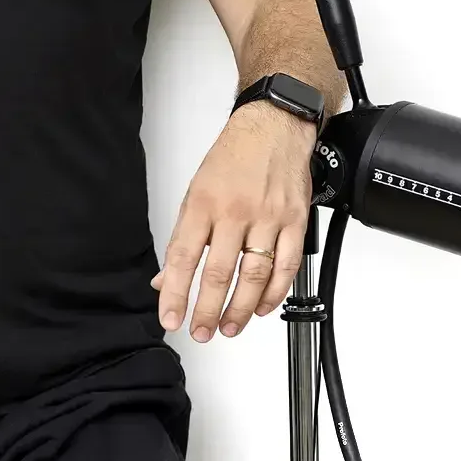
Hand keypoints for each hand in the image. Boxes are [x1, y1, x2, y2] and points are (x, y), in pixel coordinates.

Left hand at [151, 103, 313, 342]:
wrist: (272, 128)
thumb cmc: (232, 158)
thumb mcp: (195, 192)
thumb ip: (182, 237)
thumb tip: (165, 277)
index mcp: (203, 204)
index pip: (183, 257)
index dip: (175, 292)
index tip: (171, 317)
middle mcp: (234, 212)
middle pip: (219, 273)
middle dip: (208, 310)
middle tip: (201, 331)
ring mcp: (268, 218)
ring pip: (254, 276)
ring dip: (241, 309)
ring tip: (229, 327)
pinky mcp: (295, 222)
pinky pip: (287, 266)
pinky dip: (274, 293)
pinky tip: (261, 307)